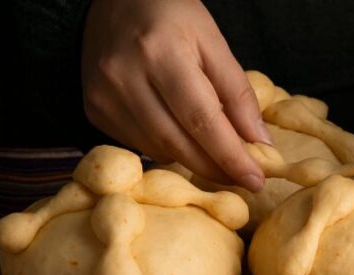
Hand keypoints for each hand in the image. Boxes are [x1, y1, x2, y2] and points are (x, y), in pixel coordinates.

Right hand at [81, 0, 270, 190]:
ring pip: (158, 149)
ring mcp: (104, 95)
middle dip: (215, 167)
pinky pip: (139, 144)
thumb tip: (259, 142)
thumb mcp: (213, 43)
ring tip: (214, 153)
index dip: (231, 156)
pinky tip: (178, 134)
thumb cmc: (172, 17)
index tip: (255, 180)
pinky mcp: (94, 108)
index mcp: (161, 53)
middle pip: (178, 142)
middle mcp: (125, 77)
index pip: (202, 120)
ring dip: (192, 159)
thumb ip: (237, 93)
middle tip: (242, 178)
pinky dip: (166, 148)